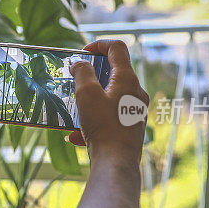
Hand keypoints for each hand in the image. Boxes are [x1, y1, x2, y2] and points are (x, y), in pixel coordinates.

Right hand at [67, 40, 148, 164]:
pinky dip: (91, 122)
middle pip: (114, 73)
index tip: (82, 52)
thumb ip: (82, 73)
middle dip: (91, 75)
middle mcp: (135, 93)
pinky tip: (75, 136)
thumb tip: (80, 64)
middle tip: (75, 80)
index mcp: (127, 79)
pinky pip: (108, 118)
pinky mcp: (129, 128)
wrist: (116, 163)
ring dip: (89, 101)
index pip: (117, 48)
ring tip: (73, 110)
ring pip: (109, 98)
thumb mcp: (86, 94)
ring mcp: (134, 111)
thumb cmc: (103, 126)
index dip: (99, 44)